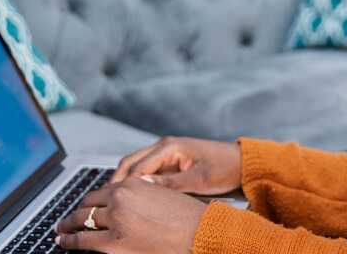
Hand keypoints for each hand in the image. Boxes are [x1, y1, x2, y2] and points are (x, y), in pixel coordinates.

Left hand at [54, 175, 207, 252]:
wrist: (200, 233)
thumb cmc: (187, 217)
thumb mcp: (161, 195)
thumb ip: (140, 194)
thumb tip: (123, 201)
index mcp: (132, 183)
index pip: (102, 191)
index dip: (91, 201)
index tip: (85, 206)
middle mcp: (119, 198)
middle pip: (88, 205)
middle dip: (76, 213)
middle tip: (67, 219)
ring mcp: (115, 220)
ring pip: (82, 221)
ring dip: (68, 226)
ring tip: (61, 231)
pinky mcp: (113, 242)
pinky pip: (83, 240)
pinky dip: (69, 240)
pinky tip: (63, 241)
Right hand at [108, 136, 240, 195]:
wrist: (241, 163)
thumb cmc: (224, 168)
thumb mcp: (198, 180)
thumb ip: (169, 183)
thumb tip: (141, 186)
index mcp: (169, 146)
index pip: (136, 165)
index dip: (122, 183)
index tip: (111, 198)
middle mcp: (164, 146)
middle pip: (130, 163)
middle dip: (116, 181)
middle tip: (105, 200)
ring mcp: (166, 154)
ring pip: (136, 167)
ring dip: (125, 181)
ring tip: (115, 200)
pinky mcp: (170, 162)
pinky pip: (147, 171)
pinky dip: (137, 182)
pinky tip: (133, 196)